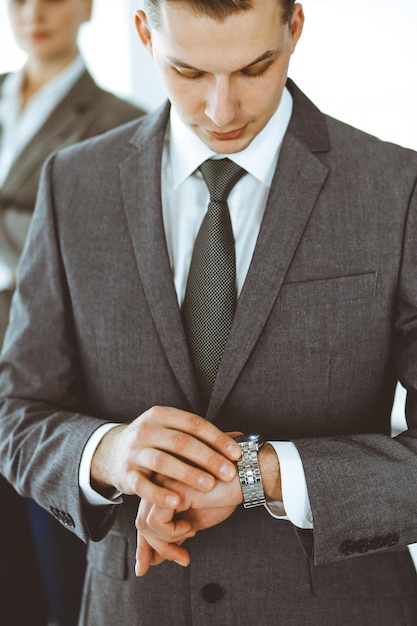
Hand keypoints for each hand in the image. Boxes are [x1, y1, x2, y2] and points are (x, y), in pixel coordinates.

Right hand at [90, 406, 241, 508]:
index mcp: (161, 415)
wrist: (110, 452)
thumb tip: (240, 436)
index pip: (194, 423)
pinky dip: (161, 495)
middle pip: (181, 442)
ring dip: (188, 474)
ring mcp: (134, 451)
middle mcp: (146, 430)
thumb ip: (198, 434)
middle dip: (208, 458)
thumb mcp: (170, 429)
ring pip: (163, 462)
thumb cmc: (153, 442)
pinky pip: (144, 486)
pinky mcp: (125, 474)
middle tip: (229, 472)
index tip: (237, 453)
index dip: (217, 438)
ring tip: (209, 486)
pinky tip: (179, 503)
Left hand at [135, 473, 241, 574]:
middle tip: (183, 558)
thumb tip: (155, 559)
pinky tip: (191, 526)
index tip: (145, 568)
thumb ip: (173, 535)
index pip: (143, 519)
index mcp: (162, 488)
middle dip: (157, 548)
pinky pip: (156, 522)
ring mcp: (162, 482)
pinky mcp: (170, 488)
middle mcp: (157, 482)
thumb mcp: (194, 520)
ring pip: (145, 524)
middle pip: (141, 522)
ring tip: (191, 532)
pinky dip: (171, 532)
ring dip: (167, 542)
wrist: (244, 478)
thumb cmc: (222, 495)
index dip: (144, 546)